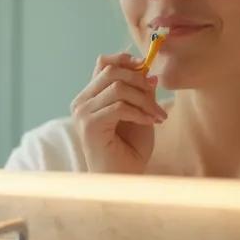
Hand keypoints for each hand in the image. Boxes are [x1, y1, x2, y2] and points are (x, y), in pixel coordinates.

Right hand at [70, 53, 165, 172]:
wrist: (122, 180)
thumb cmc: (129, 151)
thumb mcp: (140, 114)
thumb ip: (141, 93)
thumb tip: (149, 72)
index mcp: (90, 97)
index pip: (103, 63)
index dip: (125, 60)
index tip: (146, 67)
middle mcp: (81, 102)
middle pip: (111, 71)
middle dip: (140, 81)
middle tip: (157, 99)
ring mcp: (83, 113)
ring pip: (118, 87)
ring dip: (144, 99)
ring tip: (158, 115)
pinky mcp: (89, 125)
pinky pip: (120, 107)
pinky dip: (140, 113)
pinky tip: (151, 122)